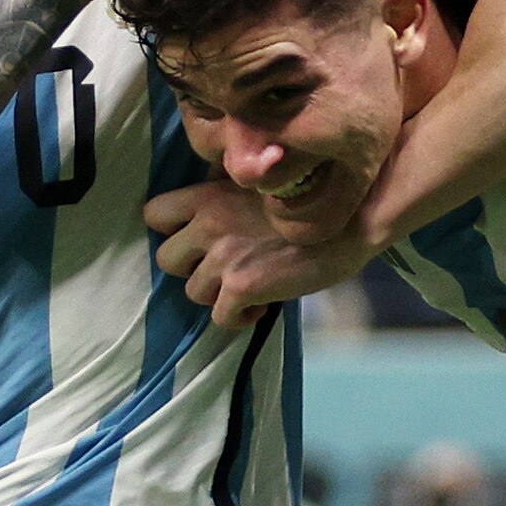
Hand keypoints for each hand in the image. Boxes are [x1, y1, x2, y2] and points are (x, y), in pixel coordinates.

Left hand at [148, 177, 375, 322]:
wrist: (351, 222)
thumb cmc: (313, 204)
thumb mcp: (260, 187)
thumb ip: (228, 199)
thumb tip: (210, 223)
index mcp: (208, 195)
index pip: (154, 214)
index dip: (174, 232)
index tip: (199, 241)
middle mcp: (207, 223)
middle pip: (166, 259)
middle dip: (194, 268)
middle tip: (225, 269)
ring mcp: (222, 256)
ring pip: (193, 292)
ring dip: (219, 295)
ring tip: (249, 288)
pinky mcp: (241, 286)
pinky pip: (220, 317)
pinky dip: (240, 318)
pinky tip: (263, 306)